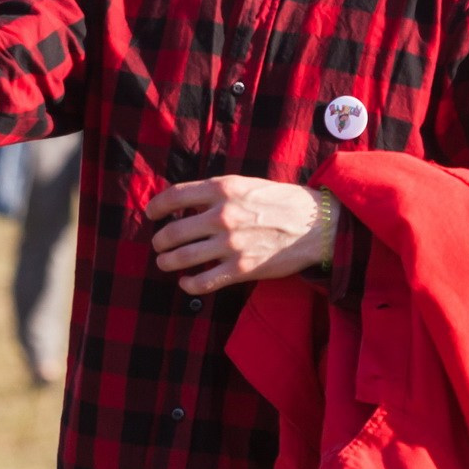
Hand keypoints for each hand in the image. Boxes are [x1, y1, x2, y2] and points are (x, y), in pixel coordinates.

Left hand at [144, 177, 328, 295]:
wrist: (317, 225)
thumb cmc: (281, 201)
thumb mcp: (246, 184)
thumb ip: (216, 193)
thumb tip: (185, 204)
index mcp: (222, 189)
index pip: (174, 196)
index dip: (156, 207)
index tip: (151, 214)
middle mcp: (222, 215)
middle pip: (173, 231)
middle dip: (160, 240)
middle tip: (159, 243)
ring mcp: (230, 244)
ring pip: (182, 258)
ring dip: (167, 262)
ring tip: (165, 262)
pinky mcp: (241, 269)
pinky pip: (203, 282)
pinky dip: (188, 284)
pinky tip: (186, 281)